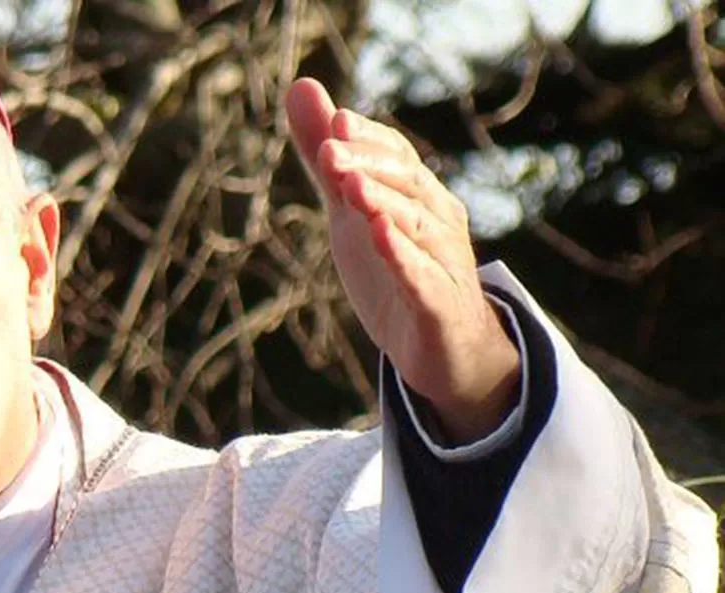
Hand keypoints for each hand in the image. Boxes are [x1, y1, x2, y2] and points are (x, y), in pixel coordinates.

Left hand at [286, 78, 519, 443]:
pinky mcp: (439, 305)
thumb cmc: (397, 271)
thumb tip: (301, 87)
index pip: (397, 156)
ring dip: (385, 203)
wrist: (444, 350)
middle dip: (369, 165)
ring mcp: (443, 262)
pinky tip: (381, 238)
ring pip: (417, 226)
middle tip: (329, 153)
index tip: (335, 122)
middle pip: (408, 183)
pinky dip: (403, 256)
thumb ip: (327, 158)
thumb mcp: (350, 211)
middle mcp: (438, 221)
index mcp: (417, 195)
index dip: (368, 139)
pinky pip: (422, 277)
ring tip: (352, 187)